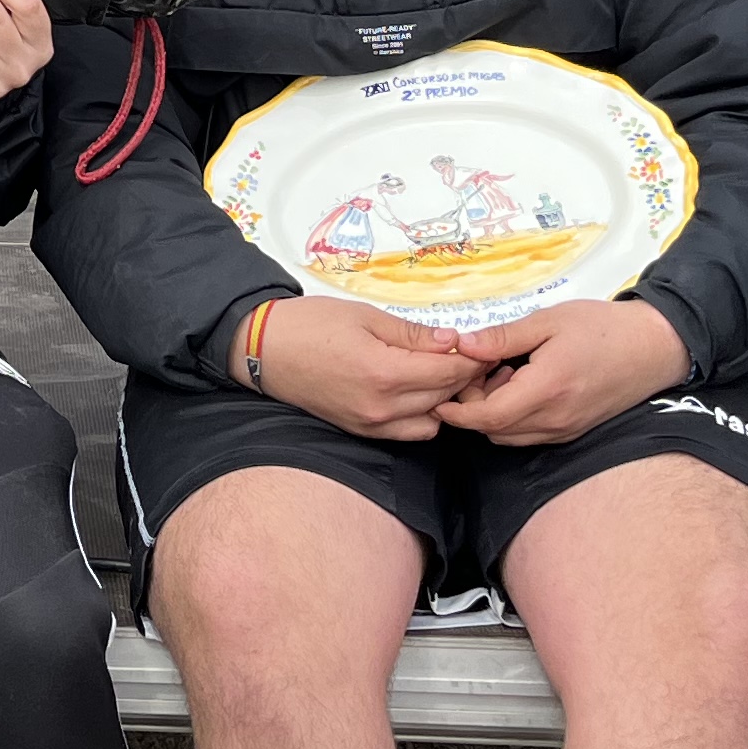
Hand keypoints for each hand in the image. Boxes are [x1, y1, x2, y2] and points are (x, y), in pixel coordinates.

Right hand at [253, 294, 493, 441]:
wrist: (264, 350)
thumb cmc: (310, 325)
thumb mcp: (365, 316)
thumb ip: (412, 333)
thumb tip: (452, 340)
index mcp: (384, 372)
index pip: (448, 372)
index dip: (472, 359)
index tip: (483, 346)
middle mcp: (382, 407)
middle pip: (445, 397)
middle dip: (464, 377)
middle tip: (471, 355)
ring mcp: (372, 424)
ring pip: (432, 421)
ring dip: (444, 399)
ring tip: (440, 372)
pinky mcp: (363, 431)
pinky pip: (409, 433)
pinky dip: (423, 415)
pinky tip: (418, 391)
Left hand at [434, 298, 691, 446]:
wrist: (655, 347)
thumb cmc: (602, 328)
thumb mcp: (548, 321)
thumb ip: (502, 337)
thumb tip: (461, 345)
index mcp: (546, 389)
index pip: (488, 417)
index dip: (458, 411)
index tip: (439, 393)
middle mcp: (555, 419)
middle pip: (495, 431)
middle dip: (473, 407)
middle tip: (474, 370)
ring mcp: (566, 430)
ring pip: (511, 437)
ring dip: (494, 413)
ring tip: (500, 372)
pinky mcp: (574, 431)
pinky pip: (531, 435)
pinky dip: (514, 417)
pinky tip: (522, 383)